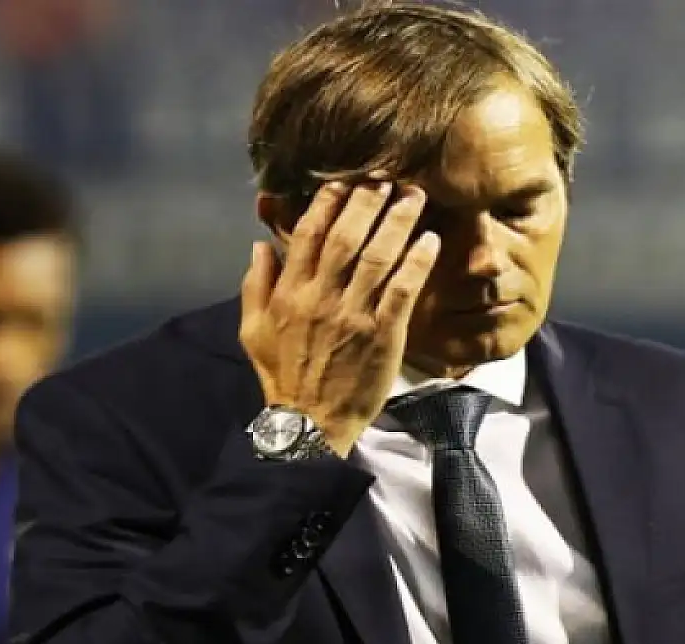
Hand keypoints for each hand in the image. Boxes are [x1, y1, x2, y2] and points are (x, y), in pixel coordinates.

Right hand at [240, 181, 439, 456]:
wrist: (310, 426)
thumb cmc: (284, 378)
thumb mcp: (253, 332)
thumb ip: (255, 286)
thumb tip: (260, 245)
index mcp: (290, 293)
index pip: (308, 234)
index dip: (328, 202)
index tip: (345, 179)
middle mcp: (321, 298)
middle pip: (347, 236)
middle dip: (369, 201)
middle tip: (389, 176)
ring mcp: (354, 315)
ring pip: (379, 256)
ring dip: (399, 222)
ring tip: (416, 196)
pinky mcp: (383, 335)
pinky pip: (403, 290)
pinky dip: (417, 262)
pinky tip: (431, 241)